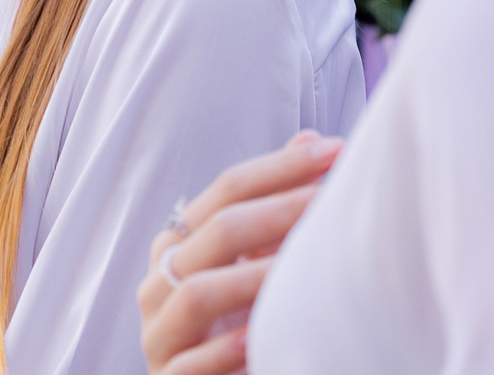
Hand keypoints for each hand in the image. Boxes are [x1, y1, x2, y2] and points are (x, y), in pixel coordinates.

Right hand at [138, 132, 341, 374]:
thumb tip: (310, 140)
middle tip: (330, 201)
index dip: (279, 168)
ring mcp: (159, 334)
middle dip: (279, 211)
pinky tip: (258, 340)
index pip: (226, 190)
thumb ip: (273, 208)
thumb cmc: (232, 323)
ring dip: (254, 278)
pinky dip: (224, 351)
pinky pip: (189, 364)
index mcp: (177, 245)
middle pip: (216, 232)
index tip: (334, 151)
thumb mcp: (250, 264)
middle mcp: (159, 282)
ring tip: (300, 268)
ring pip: (196, 293)